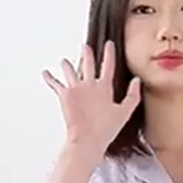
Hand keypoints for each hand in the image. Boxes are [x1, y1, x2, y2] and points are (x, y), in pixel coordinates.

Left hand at [42, 42, 140, 162]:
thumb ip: (132, 96)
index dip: (109, 53)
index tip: (109, 44)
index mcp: (104, 87)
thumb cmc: (105, 129)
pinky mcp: (64, 95)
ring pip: (70, 70)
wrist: (87, 138)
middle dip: (87, 53)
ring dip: (67, 65)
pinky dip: (49, 78)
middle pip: (87, 63)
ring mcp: (75, 88)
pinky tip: (45, 73)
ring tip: (64, 61)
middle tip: (86, 46)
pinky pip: (55, 84)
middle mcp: (89, 83)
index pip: (108, 65)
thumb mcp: (124, 113)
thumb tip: (137, 81)